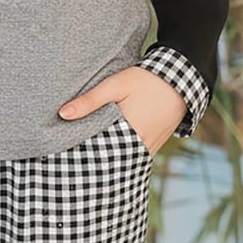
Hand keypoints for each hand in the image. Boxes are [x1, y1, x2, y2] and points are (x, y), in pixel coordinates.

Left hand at [57, 65, 188, 156]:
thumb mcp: (115, 85)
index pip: (98, 152)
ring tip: (85, 161)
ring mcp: (149, 149)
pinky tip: (108, 153)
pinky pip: (134, 157)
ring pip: (122, 161)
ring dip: (107, 160)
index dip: (81, 156)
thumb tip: (62, 114)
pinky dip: (121, 156)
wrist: (180, 79)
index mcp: (128, 132)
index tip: (64, 157)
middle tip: (70, 163)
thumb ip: (89, 100)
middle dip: (92, 162)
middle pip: (110, 161)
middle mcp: (140, 146)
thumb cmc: (146, 80)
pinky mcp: (154, 147)